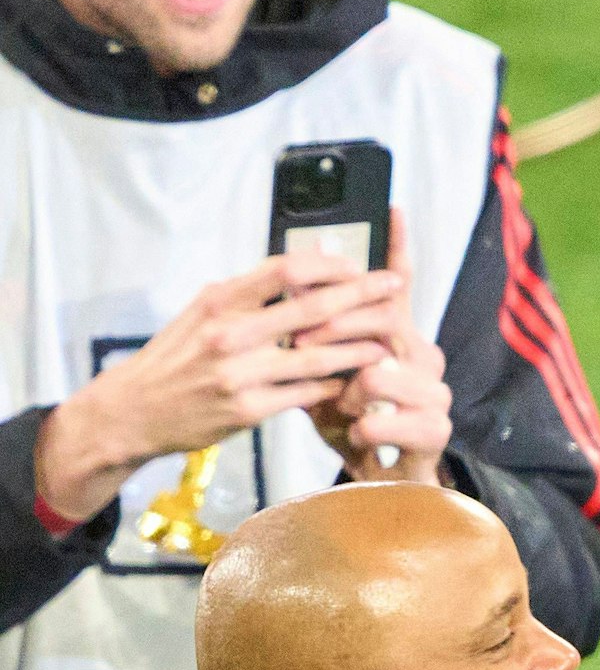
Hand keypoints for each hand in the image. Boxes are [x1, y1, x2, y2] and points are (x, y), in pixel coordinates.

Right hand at [35, 253, 400, 520]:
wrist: (134, 409)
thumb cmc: (178, 356)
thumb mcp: (204, 312)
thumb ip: (252, 291)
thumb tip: (308, 259)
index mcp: (219, 300)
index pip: (285, 269)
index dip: (329, 266)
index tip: (358, 265)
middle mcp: (229, 333)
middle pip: (311, 308)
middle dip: (361, 297)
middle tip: (394, 289)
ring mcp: (239, 373)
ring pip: (316, 356)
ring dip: (358, 348)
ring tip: (388, 341)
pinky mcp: (248, 410)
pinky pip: (304, 394)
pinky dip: (333, 386)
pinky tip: (355, 380)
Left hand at [299, 211, 452, 484]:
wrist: (382, 484)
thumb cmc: (350, 426)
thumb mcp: (325, 375)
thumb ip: (316, 334)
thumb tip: (291, 284)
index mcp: (397, 338)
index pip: (400, 285)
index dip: (399, 247)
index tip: (392, 207)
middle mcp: (423, 357)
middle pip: (385, 321)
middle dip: (339, 329)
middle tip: (304, 343)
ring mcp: (434, 393)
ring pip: (386, 372)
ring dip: (352, 392)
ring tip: (343, 407)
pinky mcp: (436, 431)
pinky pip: (395, 420)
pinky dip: (368, 429)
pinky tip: (361, 435)